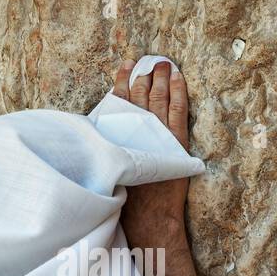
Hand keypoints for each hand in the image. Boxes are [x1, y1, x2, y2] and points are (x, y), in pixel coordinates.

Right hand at [113, 59, 189, 243]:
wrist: (149, 216)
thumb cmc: (125, 200)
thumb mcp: (107, 169)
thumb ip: (105, 150)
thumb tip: (98, 136)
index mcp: (117, 135)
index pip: (119, 100)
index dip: (122, 81)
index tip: (124, 66)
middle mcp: (136, 130)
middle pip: (139, 94)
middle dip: (142, 74)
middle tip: (145, 59)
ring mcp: (158, 133)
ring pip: (158, 96)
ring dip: (160, 77)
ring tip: (161, 62)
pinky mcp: (176, 140)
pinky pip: (178, 108)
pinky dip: (178, 90)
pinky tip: (178, 77)